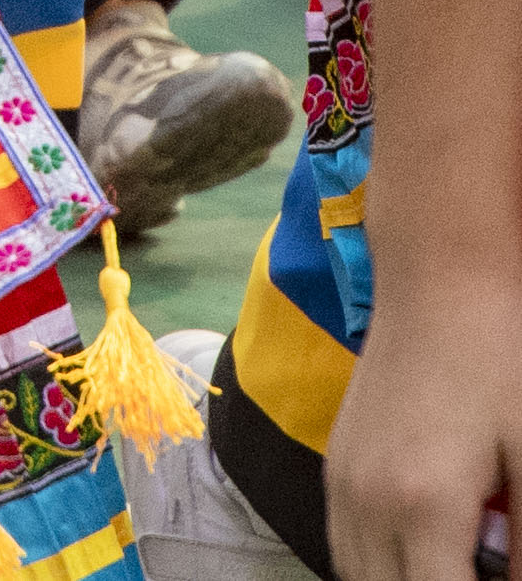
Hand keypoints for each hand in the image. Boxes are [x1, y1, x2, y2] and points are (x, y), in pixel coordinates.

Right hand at [329, 291, 521, 580]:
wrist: (439, 287)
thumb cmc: (501, 365)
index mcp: (422, 505)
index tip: (499, 579)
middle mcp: (366, 503)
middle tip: (482, 570)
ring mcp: (341, 485)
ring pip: (357, 579)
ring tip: (456, 565)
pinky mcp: (335, 468)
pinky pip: (345, 549)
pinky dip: (381, 571)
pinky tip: (428, 557)